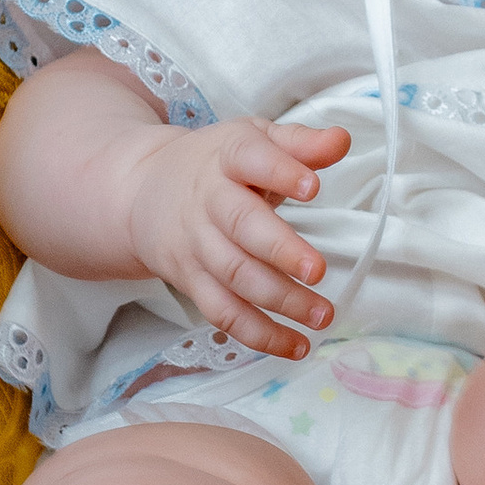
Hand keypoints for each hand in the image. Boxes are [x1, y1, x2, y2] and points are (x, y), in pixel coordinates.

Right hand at [121, 117, 351, 356]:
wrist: (143, 193)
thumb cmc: (215, 165)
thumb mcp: (253, 139)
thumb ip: (300, 143)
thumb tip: (341, 140)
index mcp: (227, 158)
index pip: (250, 159)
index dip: (280, 172)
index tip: (312, 187)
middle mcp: (209, 202)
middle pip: (240, 227)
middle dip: (280, 251)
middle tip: (317, 270)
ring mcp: (198, 245)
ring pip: (235, 276)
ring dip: (279, 300)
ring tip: (322, 314)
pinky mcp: (192, 281)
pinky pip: (223, 313)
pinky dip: (258, 334)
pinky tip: (295, 345)